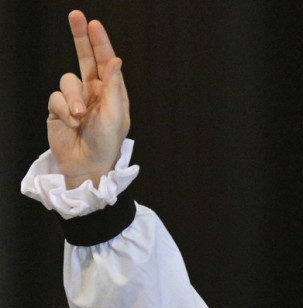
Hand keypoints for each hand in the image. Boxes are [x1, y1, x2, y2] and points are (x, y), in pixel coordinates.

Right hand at [47, 10, 129, 188]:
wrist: (87, 164)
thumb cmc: (106, 142)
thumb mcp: (114, 114)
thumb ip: (112, 86)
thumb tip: (115, 59)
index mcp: (111, 91)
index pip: (105, 61)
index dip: (99, 42)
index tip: (93, 24)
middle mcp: (93, 91)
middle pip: (84, 57)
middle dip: (80, 37)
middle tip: (76, 16)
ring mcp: (75, 99)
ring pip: (67, 80)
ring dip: (73, 98)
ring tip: (80, 117)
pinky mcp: (58, 108)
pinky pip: (55, 97)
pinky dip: (63, 110)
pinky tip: (71, 123)